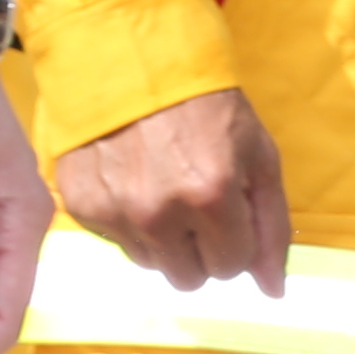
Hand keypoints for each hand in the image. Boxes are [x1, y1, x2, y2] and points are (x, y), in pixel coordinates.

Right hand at [52, 84, 288, 295]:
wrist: (132, 62)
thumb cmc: (207, 108)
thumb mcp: (258, 157)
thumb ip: (271, 227)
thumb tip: (273, 291)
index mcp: (211, 197)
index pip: (231, 266)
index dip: (235, 241)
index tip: (228, 211)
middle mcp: (159, 212)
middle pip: (189, 276)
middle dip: (200, 249)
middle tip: (196, 206)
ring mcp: (115, 210)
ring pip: (151, 264)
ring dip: (163, 239)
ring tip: (163, 189)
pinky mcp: (82, 205)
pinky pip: (116, 242)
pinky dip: (128, 222)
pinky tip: (133, 182)